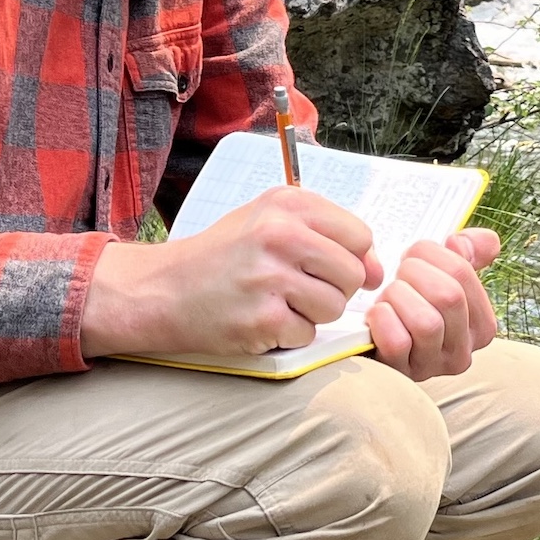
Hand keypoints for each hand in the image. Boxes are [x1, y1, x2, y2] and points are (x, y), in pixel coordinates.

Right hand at [80, 188, 381, 359]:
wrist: (163, 289)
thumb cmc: (223, 256)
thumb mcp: (268, 221)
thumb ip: (325, 235)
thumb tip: (376, 271)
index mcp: (287, 205)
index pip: (359, 235)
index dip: (352, 257)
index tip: (329, 266)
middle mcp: (280, 235)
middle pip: (352, 273)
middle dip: (334, 289)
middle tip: (299, 289)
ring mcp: (270, 278)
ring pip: (334, 307)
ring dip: (313, 314)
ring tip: (279, 302)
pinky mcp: (261, 318)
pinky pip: (307, 334)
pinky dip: (290, 335)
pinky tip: (262, 319)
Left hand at [366, 227, 500, 381]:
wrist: (375, 344)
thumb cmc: (411, 306)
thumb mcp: (442, 278)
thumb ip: (464, 255)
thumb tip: (472, 241)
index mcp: (482, 325)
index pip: (462, 272)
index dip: (431, 253)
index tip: (415, 257)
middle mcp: (463, 351)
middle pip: (447, 296)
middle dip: (414, 274)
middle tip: (400, 275)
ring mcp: (433, 366)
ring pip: (426, 322)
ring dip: (397, 298)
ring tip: (389, 297)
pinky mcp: (402, 374)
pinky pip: (397, 342)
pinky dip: (382, 320)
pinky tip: (378, 315)